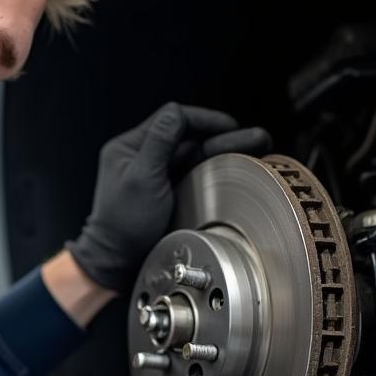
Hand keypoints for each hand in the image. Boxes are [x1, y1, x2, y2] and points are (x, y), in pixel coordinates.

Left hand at [66, 102, 269, 291]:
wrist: (118, 262)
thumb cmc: (123, 226)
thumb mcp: (141, 179)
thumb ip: (158, 143)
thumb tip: (175, 113)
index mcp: (129, 147)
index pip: (172, 120)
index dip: (203, 120)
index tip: (228, 126)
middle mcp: (144, 156)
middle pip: (189, 137)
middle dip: (224, 135)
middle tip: (257, 138)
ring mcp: (158, 173)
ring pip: (196, 154)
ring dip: (226, 150)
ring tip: (258, 147)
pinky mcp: (169, 191)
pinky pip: (196, 172)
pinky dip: (217, 167)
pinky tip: (239, 166)